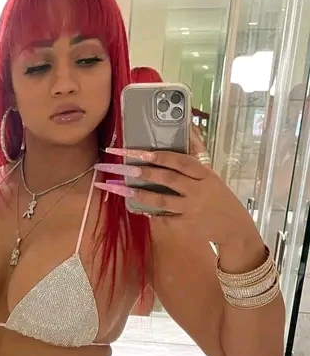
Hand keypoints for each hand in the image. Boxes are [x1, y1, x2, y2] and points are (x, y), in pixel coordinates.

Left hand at [96, 132, 261, 250]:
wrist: (234, 228)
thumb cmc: (220, 198)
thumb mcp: (213, 175)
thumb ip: (198, 154)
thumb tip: (190, 127)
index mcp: (205, 175)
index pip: (181, 161)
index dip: (160, 156)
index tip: (140, 151)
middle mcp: (198, 190)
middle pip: (168, 179)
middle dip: (144, 173)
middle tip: (124, 168)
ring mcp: (191, 209)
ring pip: (161, 201)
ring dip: (140, 195)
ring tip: (121, 190)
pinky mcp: (185, 226)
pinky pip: (163, 218)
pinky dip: (150, 213)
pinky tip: (137, 208)